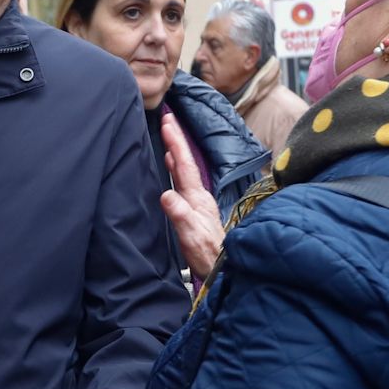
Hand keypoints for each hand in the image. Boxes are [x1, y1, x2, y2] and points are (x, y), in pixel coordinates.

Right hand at [159, 112, 224, 278]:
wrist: (221, 269)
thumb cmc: (206, 254)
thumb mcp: (191, 236)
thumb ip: (180, 215)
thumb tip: (166, 193)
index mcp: (196, 198)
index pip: (185, 165)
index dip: (176, 143)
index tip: (168, 123)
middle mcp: (198, 196)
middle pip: (186, 162)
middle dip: (177, 140)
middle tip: (168, 119)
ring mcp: (198, 202)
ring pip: (185, 170)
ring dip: (176, 152)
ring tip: (168, 136)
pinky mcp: (195, 210)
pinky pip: (183, 181)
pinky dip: (176, 168)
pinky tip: (172, 166)